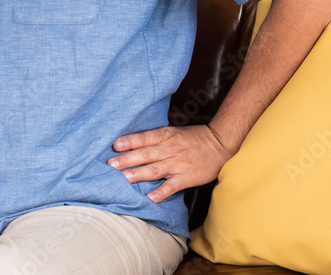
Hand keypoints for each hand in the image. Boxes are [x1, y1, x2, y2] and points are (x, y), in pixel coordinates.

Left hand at [106, 125, 234, 202]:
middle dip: (127, 160)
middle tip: (111, 165)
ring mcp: (177, 164)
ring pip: (154, 170)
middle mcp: (168, 149)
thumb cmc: (193, 137)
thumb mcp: (172, 132)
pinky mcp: (186, 177)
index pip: (143, 138)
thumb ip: (154, 138)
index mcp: (164, 136)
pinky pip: (171, 186)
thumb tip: (132, 143)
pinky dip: (161, 192)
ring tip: (124, 179)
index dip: (129, 142)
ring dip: (138, 175)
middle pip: (145, 154)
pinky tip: (150, 198)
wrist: (219, 143)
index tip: (114, 146)